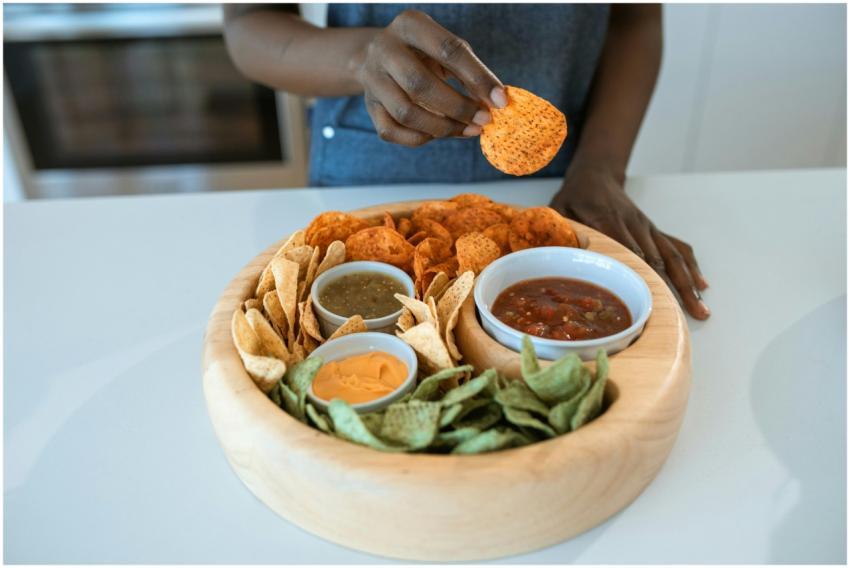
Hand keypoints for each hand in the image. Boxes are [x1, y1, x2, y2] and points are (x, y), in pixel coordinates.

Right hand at [355, 9, 505, 146]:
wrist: (376, 57)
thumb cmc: (423, 53)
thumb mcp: (445, 50)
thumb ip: (470, 72)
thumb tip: (496, 102)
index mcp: (410, 25)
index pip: (448, 50)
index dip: (477, 78)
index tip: (500, 101)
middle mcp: (385, 49)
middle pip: (420, 85)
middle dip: (458, 107)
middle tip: (483, 120)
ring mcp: (372, 79)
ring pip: (406, 113)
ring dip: (442, 128)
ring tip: (467, 130)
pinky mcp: (368, 106)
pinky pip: (391, 131)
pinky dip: (419, 138)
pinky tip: (439, 134)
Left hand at [551, 165, 710, 319]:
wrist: (596, 174)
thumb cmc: (576, 196)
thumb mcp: (560, 210)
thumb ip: (561, 232)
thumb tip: (559, 256)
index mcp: (609, 221)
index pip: (631, 251)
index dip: (646, 275)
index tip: (658, 298)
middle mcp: (634, 225)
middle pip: (658, 259)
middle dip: (675, 287)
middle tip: (689, 313)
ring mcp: (647, 227)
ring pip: (672, 256)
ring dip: (688, 281)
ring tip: (701, 307)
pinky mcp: (653, 229)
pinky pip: (676, 246)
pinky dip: (690, 265)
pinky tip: (701, 284)